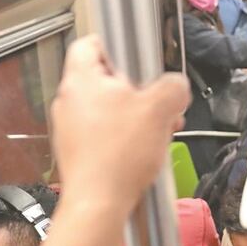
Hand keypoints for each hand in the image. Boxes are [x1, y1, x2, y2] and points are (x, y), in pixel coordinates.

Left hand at [52, 37, 188, 218]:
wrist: (100, 202)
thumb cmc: (121, 154)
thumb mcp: (159, 110)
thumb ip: (173, 87)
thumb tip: (176, 86)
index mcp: (81, 80)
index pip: (90, 43)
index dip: (117, 44)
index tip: (139, 55)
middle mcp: (69, 100)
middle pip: (107, 78)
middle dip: (139, 88)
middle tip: (159, 101)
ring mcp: (71, 127)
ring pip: (110, 106)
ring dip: (137, 114)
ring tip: (159, 129)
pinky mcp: (78, 149)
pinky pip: (105, 130)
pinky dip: (126, 134)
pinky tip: (145, 149)